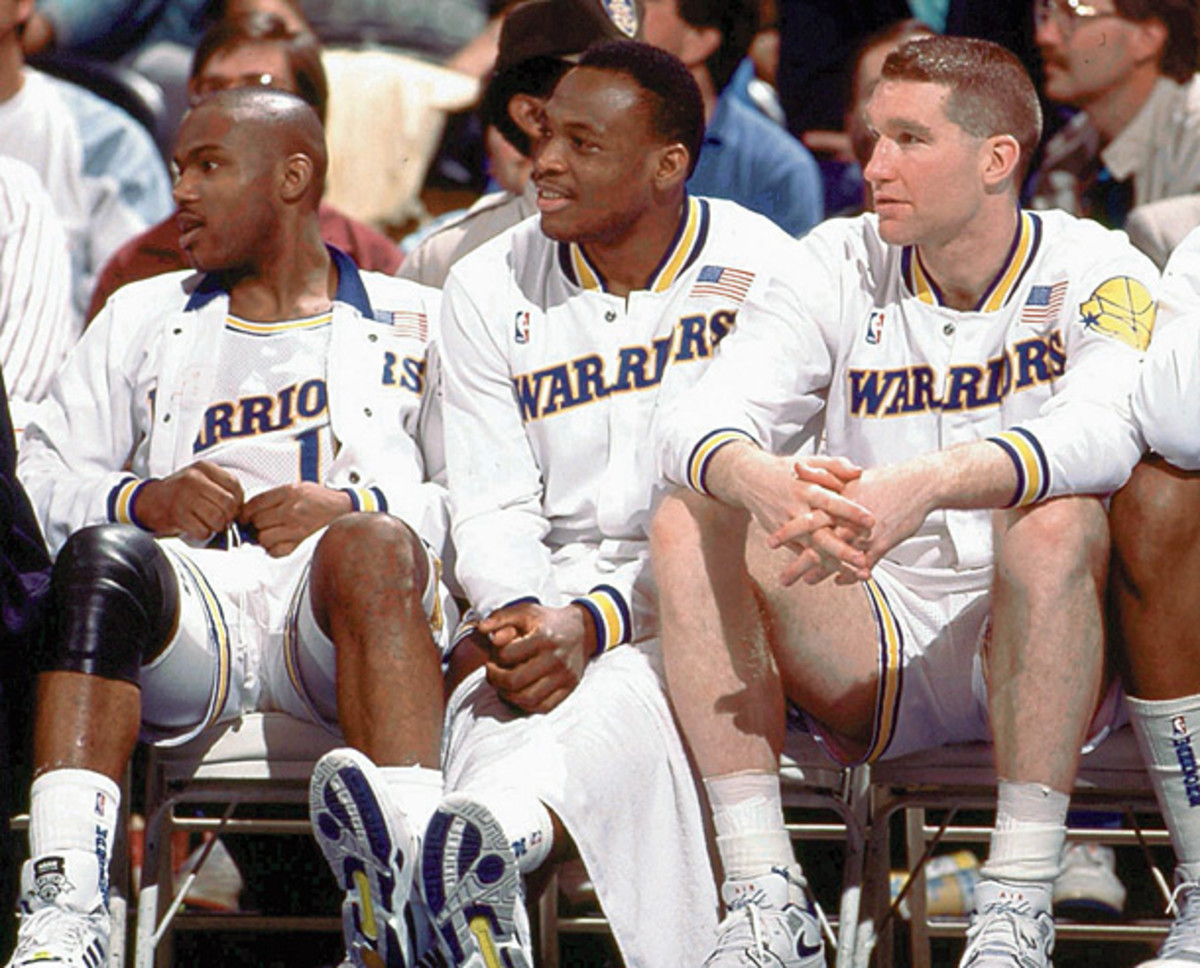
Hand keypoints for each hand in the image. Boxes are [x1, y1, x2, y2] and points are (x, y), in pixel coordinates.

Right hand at [133, 462, 243, 540]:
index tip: (232, 507)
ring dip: (217, 526)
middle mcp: (194, 479)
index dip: (239, 501)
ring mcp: (184, 497)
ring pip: (218, 518)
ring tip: (209, 523)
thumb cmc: (181, 493)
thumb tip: (242, 508)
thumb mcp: (201, 479)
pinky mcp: (177, 515)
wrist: (148, 501)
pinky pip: (203, 531)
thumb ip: (221, 487)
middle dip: (229, 516)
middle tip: (221, 519)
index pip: (234, 485)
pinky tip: (197, 528)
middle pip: (228, 503)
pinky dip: (204, 534)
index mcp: (204, 468)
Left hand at [239, 483, 352, 556]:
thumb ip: (276, 497)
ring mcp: (297, 527)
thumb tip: (252, 509)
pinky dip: (274, 550)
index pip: (254, 503)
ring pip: (264, 538)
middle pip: (256, 521)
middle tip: (259, 526)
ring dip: (264, 538)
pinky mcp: (302, 543)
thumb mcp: (299, 488)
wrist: (347, 509)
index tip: (244, 517)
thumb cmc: (323, 500)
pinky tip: (280, 544)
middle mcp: (292, 509)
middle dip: (255, 525)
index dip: (244, 512)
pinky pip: (276, 551)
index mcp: (289, 493)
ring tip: (271, 535)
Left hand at [479, 602, 594, 713]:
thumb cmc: (548, 621)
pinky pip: (542, 707)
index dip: (494, 657)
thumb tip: (482, 629)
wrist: (582, 630)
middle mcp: (556, 658)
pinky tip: (518, 694)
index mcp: (544, 637)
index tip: (492, 656)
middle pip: (515, 681)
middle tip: (492, 673)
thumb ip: (501, 617)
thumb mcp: (525, 611)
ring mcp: (564, 676)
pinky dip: (525, 705)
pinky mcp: (569, 688)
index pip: (507, 655)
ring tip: (502, 685)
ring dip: (507, 695)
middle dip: (495, 679)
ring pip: (527, 699)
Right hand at [721, 450, 874, 582]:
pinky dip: (820, 565)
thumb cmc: (784, 472)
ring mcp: (788, 527)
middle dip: (842, 548)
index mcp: (806, 489)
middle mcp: (796, 510)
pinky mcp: (783, 538)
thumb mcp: (810, 461)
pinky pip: (802, 554)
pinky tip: (840, 573)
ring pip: (813, 548)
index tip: (870, 521)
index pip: (830, 502)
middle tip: (862, 559)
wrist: (750, 481)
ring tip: (856, 572)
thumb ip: (836, 465)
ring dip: (835, 562)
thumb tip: (859, 472)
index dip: (850, 512)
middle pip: (821, 532)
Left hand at [774, 461, 936, 585]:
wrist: (918, 484)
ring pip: (837, 559)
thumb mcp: (847, 474)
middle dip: (798, 564)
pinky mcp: (882, 544)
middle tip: (784, 577)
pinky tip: (840, 581)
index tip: (770, 541)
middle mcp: (848, 520)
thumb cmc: (885, 480)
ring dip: (821, 573)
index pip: (806, 520)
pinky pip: (862, 566)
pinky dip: (850, 575)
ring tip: (808, 582)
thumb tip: (795, 468)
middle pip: (817, 545)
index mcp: (837, 502)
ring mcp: (865, 534)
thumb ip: (818, 473)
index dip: (787, 532)